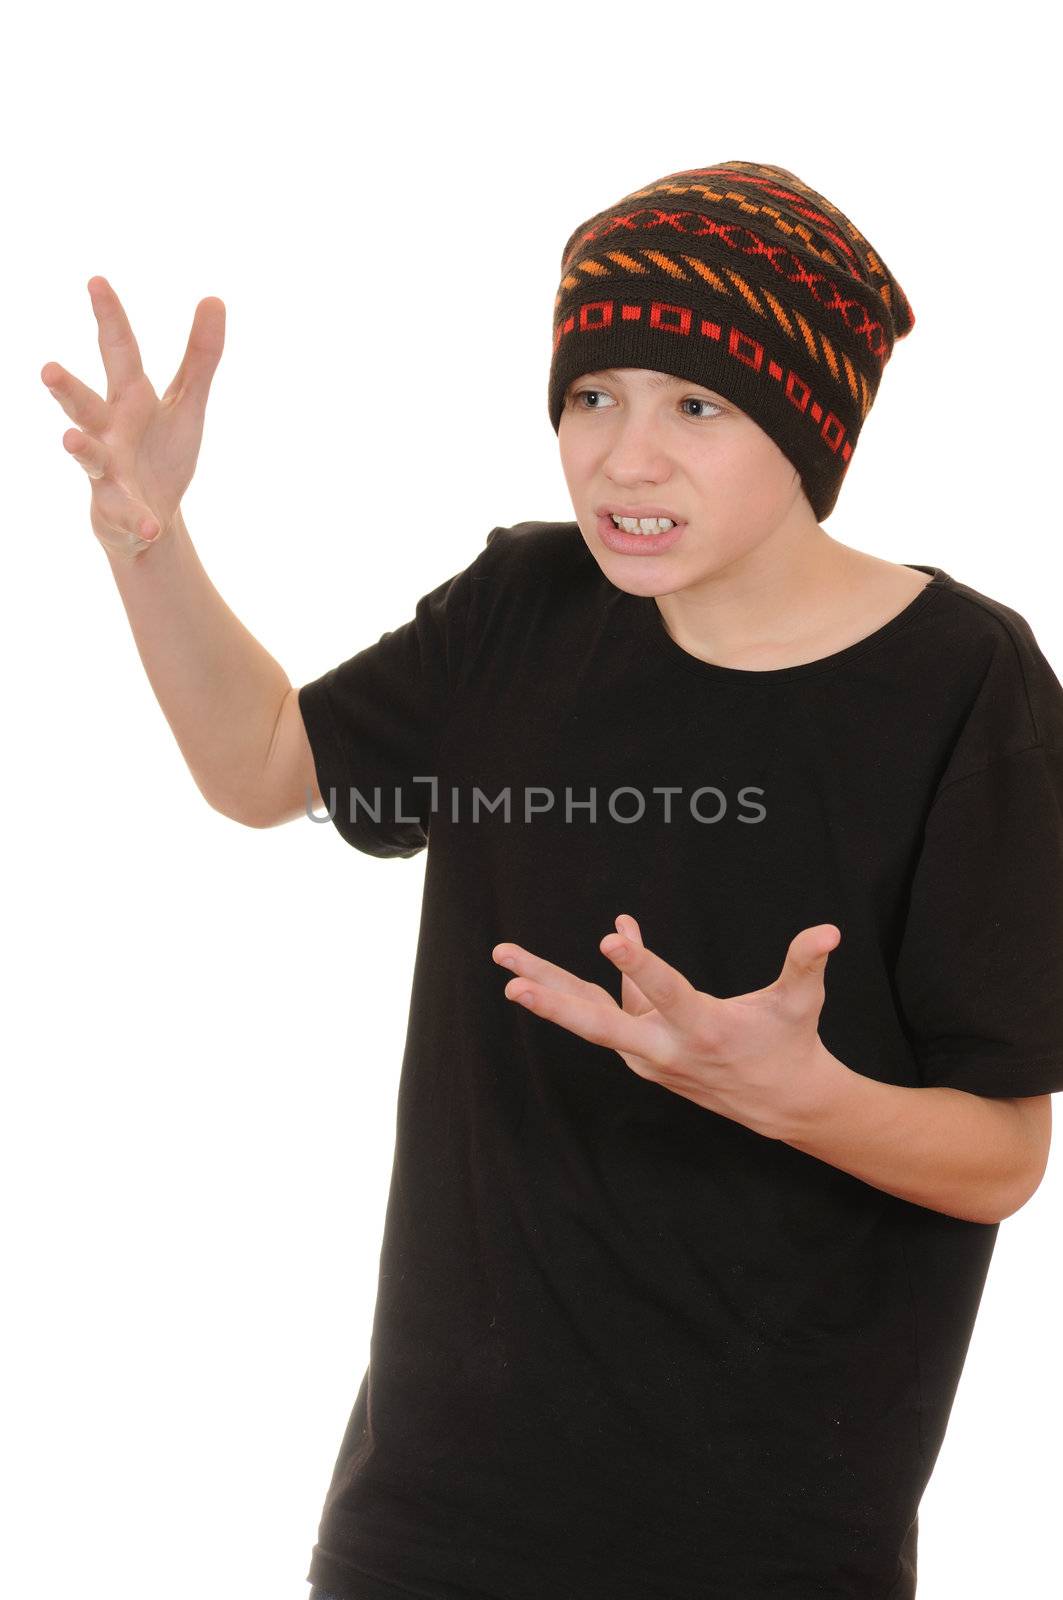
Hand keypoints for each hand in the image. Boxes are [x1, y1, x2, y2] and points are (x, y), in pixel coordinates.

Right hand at [42, 277, 224, 559]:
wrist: (149, 520)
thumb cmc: (161, 452)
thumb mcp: (187, 404)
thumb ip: (200, 357)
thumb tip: (215, 298)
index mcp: (129, 399)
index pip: (119, 352)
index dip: (110, 318)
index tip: (97, 281)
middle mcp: (108, 431)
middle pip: (84, 405)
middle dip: (66, 389)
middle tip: (48, 370)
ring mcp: (107, 472)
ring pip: (88, 458)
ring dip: (81, 449)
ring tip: (71, 441)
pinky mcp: (116, 511)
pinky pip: (126, 516)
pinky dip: (137, 520)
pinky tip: (151, 527)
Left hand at [491, 913, 843, 1138]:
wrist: (782, 1103)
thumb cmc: (791, 1042)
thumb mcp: (801, 1001)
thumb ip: (805, 962)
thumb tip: (829, 931)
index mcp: (703, 1029)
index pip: (666, 993)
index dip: (640, 965)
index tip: (612, 935)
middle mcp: (665, 1049)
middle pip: (598, 1024)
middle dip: (552, 1002)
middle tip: (511, 981)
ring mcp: (647, 1056)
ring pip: (592, 1016)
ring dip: (549, 988)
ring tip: (507, 958)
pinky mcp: (642, 1054)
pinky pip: (615, 1011)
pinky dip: (604, 982)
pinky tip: (619, 938)